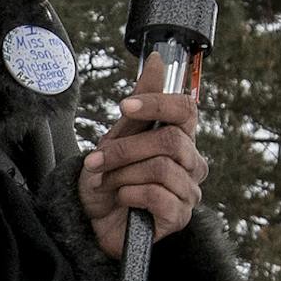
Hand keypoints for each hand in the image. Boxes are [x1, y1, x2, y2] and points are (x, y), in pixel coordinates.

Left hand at [78, 54, 207, 260]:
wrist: (90, 220)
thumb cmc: (108, 177)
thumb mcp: (118, 136)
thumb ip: (140, 102)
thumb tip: (157, 60)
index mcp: (180, 138)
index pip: (186, 110)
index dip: (157, 104)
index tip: (124, 106)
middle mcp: (191, 163)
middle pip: (170, 140)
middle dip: (125, 149)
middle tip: (96, 160)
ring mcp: (188, 191)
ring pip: (161, 168)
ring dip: (122, 175)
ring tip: (106, 183)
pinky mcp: (179, 217)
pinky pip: (157, 196)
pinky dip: (129, 194)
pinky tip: (121, 199)